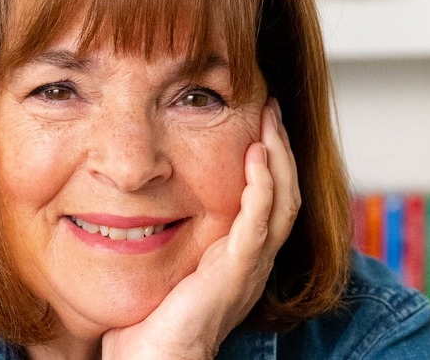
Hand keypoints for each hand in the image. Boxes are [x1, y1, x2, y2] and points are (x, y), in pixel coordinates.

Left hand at [101, 98, 300, 358]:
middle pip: (285, 195)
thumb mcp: (170, 265)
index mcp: (239, 257)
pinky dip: (262, 186)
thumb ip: (172, 234)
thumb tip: (144, 202)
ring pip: (282, 202)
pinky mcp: (236, 272)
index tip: (258, 125)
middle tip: (270, 109)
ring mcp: (249, 267)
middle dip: (281, 148)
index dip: (270, 162)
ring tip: (269, 120)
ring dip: (278, 158)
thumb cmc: (153, 321)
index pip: (269, 201)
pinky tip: (256, 156)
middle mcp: (253, 260)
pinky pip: (258, 222)